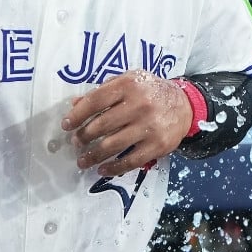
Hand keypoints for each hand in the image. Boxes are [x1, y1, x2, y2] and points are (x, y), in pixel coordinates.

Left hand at [61, 70, 194, 175]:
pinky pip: (130, 161)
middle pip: (101, 125)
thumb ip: (103, 91)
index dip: (77, 114)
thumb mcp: (128, 82)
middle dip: (83, 136)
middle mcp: (139, 105)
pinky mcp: (157, 146)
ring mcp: (149, 127)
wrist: (185, 105)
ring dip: (93, 156)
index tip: (66, 125)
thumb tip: (75, 104)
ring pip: (112, 145)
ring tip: (82, 161)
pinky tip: (102, 170)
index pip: (95, 101)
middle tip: (76, 142)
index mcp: (128, 86)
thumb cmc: (149, 92)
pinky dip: (113, 168)